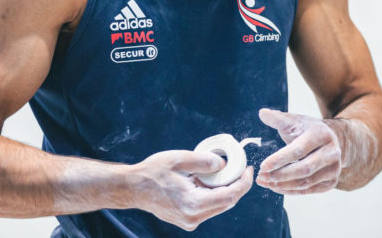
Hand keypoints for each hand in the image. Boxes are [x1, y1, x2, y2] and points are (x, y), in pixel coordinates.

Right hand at [131, 149, 252, 230]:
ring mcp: (190, 221)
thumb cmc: (153, 172)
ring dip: (224, 189)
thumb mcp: (179, 159)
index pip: (229, 196)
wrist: (134, 188)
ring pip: (218, 206)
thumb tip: (224, 164)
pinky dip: (213, 194)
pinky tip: (208, 180)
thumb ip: (204, 161)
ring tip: (224, 171)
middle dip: (236, 185)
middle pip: (226, 203)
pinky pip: (208, 207)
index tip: (248, 169)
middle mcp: (194, 218)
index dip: (243, 183)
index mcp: (194, 204)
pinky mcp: (187, 220)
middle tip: (240, 168)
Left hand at [256, 108, 341, 194]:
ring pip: (307, 182)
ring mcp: (334, 168)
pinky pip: (310, 190)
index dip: (280, 159)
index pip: (298, 150)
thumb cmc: (306, 129)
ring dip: (284, 185)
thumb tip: (262, 113)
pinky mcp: (332, 181)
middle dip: (280, 175)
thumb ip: (277, 118)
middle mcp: (331, 152)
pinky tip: (277, 187)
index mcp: (321, 134)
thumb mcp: (294, 120)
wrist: (328, 139)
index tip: (263, 166)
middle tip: (262, 177)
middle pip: (304, 169)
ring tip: (266, 182)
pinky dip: (292, 191)